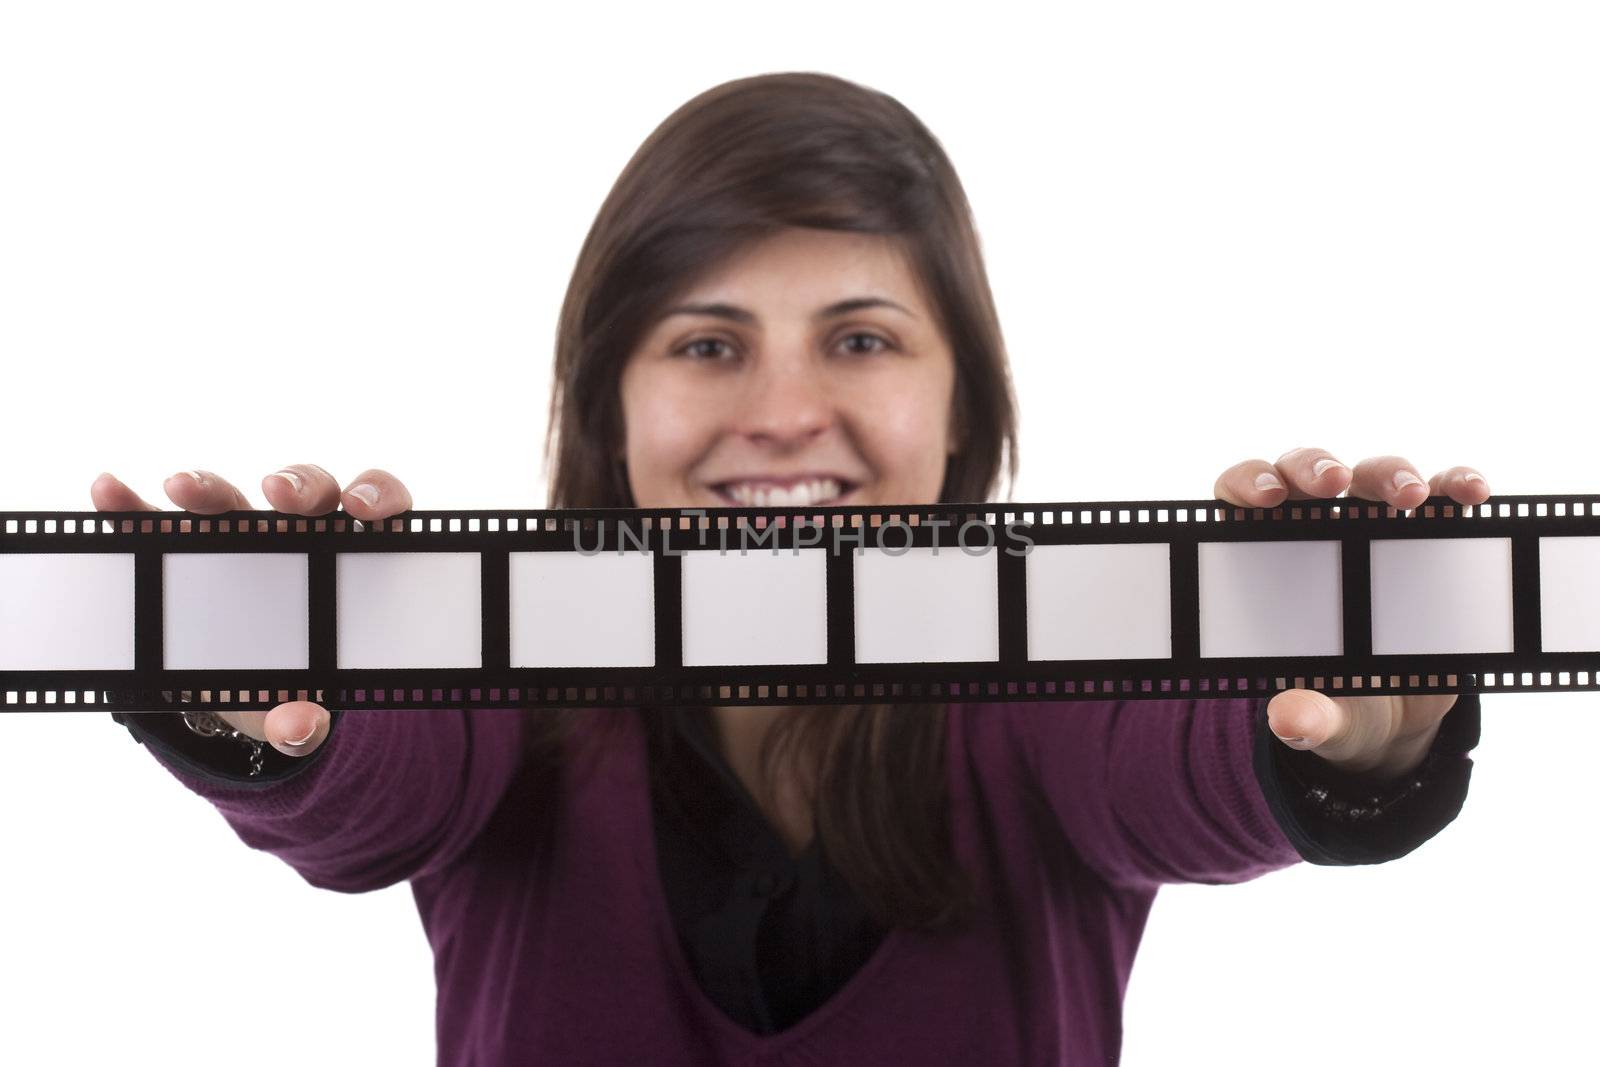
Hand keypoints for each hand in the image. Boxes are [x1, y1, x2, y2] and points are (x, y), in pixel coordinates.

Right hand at [90, 464, 414, 757]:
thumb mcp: (302, 703)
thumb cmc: (296, 678)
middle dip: (295, 484)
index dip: (377, 494)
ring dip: (207, 486)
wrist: (248, 689)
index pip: (377, 503)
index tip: (364, 507)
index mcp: (351, 554)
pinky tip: (108, 494)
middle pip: (306, 490)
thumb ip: (304, 720)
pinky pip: (154, 518)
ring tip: (179, 487)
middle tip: (278, 492)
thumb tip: (297, 729)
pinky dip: (131, 506)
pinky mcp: (181, 547)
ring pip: (231, 497)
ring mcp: (238, 533)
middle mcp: (298, 531)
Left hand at [1212, 447, 1490, 782]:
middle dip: (1317, 467)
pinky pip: (1442, 495)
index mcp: (1261, 552)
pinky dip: (1455, 485)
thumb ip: (1307, 716)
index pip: (1241, 494)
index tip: (1261, 497)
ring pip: (1373, 475)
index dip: (1247, 481)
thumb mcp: (1323, 715)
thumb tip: (1290, 724)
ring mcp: (1372, 523)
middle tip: (1333, 484)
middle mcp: (1312, 524)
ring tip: (1411, 496)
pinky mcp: (1428, 535)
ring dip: (1391, 474)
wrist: (1392, 714)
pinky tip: (1471, 493)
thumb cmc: (1334, 697)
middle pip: (1306, 472)